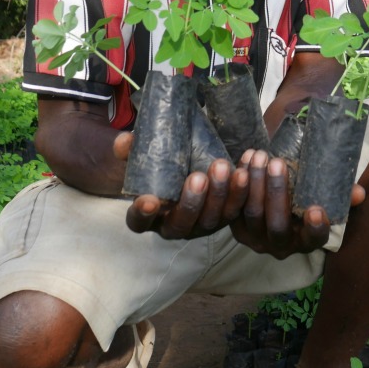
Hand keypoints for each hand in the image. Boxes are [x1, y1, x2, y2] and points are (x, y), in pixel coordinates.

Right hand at [119, 134, 248, 239]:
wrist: (187, 164)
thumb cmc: (161, 165)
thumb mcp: (143, 157)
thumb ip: (131, 149)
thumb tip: (124, 141)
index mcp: (148, 215)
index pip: (139, 222)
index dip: (142, 215)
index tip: (149, 200)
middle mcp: (174, 226)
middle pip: (182, 224)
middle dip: (192, 202)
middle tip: (198, 177)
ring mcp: (201, 225)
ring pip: (212, 219)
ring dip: (220, 195)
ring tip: (222, 168)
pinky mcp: (224, 217)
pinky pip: (235, 209)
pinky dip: (241, 192)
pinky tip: (243, 171)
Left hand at [229, 149, 364, 259]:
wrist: (270, 201)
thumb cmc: (302, 199)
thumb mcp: (323, 198)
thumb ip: (340, 195)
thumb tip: (358, 193)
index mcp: (305, 241)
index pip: (313, 241)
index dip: (315, 229)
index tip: (316, 209)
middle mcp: (281, 246)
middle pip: (277, 225)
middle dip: (277, 192)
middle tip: (278, 162)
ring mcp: (256, 238)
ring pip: (253, 214)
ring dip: (255, 183)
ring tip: (260, 156)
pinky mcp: (236, 227)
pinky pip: (235, 206)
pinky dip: (238, 183)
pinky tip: (244, 160)